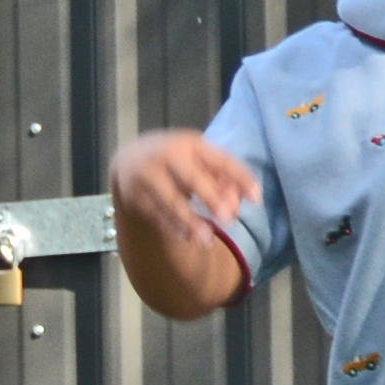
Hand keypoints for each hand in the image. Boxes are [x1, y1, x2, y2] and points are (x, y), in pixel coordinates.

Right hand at [110, 128, 255, 244]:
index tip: (256, 199)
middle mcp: (168, 155)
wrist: (128, 159)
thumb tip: (238, 204)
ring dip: (189, 220)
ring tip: (206, 241)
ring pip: (171, 201)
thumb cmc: (175, 161)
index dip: (239, 178)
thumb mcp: (198, 161)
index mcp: (191, 144)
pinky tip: (185, 237)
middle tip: (228, 218)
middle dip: (210, 197)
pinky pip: (156, 214)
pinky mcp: (134, 195)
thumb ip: (221, 180)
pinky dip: (172, 226)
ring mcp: (148, 175)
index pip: (220, 160)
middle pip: (191, 178)